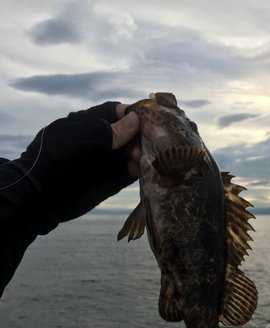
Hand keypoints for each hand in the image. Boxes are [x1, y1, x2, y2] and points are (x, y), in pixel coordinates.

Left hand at [14, 101, 141, 232]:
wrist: (41, 195)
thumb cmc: (57, 158)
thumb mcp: (83, 137)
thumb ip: (110, 131)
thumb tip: (135, 120)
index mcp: (89, 123)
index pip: (117, 113)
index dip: (133, 114)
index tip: (150, 119)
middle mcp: (100, 141)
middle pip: (129, 133)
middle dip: (140, 136)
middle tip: (146, 145)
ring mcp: (106, 161)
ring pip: (132, 153)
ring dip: (141, 154)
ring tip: (143, 159)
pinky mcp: (110, 180)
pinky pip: (129, 172)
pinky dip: (138, 170)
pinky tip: (141, 170)